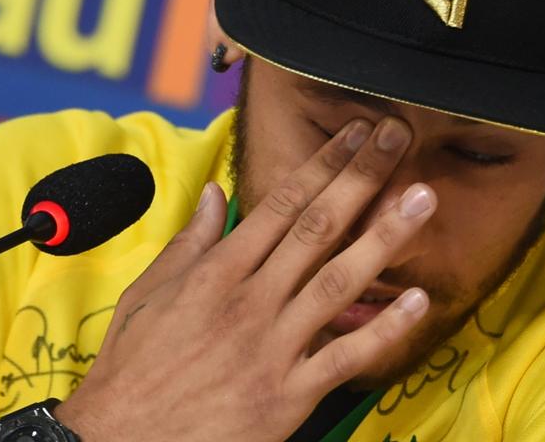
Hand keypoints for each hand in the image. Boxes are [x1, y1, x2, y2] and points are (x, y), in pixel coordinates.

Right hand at [55, 116, 435, 441]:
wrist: (122, 441)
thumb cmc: (133, 369)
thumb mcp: (148, 293)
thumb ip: (189, 241)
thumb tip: (212, 191)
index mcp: (216, 272)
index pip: (281, 203)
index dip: (323, 163)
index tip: (354, 133)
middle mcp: (250, 300)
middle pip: (318, 227)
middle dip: (362, 177)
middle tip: (397, 138)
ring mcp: (272, 347)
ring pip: (340, 281)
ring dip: (386, 236)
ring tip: (423, 199)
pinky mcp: (288, 394)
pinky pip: (345, 356)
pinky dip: (384, 328)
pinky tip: (417, 299)